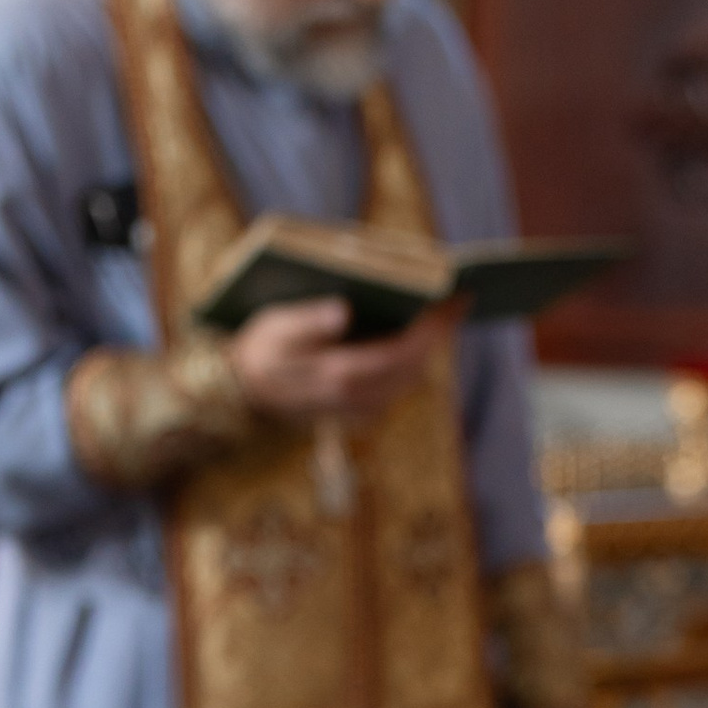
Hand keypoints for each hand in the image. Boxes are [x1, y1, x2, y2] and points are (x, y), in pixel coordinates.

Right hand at [226, 297, 452, 425]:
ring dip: (431, 344)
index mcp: (340, 375)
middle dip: (440, 331)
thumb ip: (308, 321)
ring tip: (447, 308)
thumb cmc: (262, 350)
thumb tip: (343, 312)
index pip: (403, 352)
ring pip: (412, 376)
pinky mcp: (364, 412)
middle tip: (459, 296)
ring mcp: (363, 410)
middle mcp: (358, 398)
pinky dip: (415, 357)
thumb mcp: (275, 327)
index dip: (434, 327)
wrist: (247, 392)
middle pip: (416, 364)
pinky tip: (421, 330)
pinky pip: (401, 383)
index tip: (456, 298)